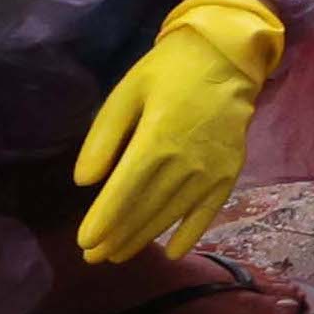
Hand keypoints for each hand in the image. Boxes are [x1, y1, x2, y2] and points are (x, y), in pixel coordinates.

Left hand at [71, 0, 288, 263]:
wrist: (227, 56)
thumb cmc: (169, 72)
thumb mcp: (127, 93)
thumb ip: (103, 138)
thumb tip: (85, 182)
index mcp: (157, 139)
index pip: (124, 192)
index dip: (104, 221)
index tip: (84, 242)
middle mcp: (186, 162)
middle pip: (145, 209)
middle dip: (117, 236)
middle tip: (93, 256)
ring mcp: (212, 170)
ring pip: (172, 214)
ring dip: (144, 238)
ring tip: (119, 255)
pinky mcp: (230, 172)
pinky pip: (209, 211)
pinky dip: (191, 234)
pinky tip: (172, 252)